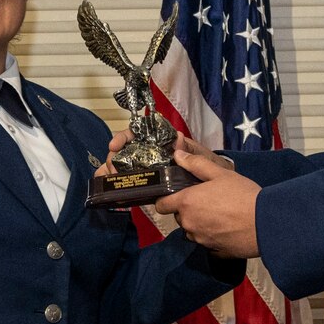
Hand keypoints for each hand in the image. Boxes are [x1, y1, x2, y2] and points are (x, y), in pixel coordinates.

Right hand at [99, 130, 228, 178]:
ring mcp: (148, 169)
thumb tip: (178, 138)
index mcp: (161, 142)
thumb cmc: (207, 166)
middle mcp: (151, 153)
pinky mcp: (149, 184)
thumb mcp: (201, 155)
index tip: (114, 145)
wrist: (215, 185)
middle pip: (124, 151)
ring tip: (107, 179)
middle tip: (112, 170)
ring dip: (111, 172)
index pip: (137, 133)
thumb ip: (189, 148)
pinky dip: (117, 185)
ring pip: (122, 167)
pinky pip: (131, 183)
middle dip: (113, 158)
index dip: (123, 137)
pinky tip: (110, 190)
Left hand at [155, 148, 260, 256]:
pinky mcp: (213, 251)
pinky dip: (213, 236)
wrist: (266, 222)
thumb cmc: (243, 194)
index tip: (178, 195)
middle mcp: (189, 224)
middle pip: (180, 217)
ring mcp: (200, 239)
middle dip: (189, 210)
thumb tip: (177, 155)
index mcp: (186, 203)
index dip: (167, 199)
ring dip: (200, 224)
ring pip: (193, 231)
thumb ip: (196, 164)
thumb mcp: (221, 174)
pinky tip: (228, 229)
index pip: (161, 205)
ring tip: (221, 215)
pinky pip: (207, 242)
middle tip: (209, 201)